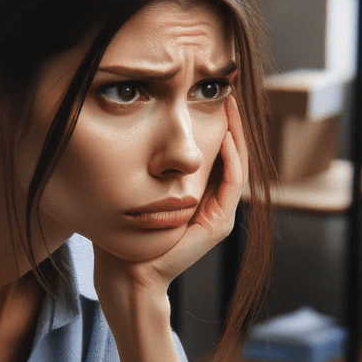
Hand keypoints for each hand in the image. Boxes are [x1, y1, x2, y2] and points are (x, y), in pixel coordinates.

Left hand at [93, 96, 249, 313]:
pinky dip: (232, 160)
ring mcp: (219, 216)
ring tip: (230, 105)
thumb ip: (145, 165)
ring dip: (236, 134)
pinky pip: (232, 185)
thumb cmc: (124, 231)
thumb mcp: (137, 187)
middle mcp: (213, 204)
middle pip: (232, 155)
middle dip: (232, 123)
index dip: (218, 124)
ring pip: (237, 166)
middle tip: (228, 90)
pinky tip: (224, 137)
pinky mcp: (219, 226)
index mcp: (198, 196)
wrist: (127, 270)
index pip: (216, 153)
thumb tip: (132, 128)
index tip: (208, 95)